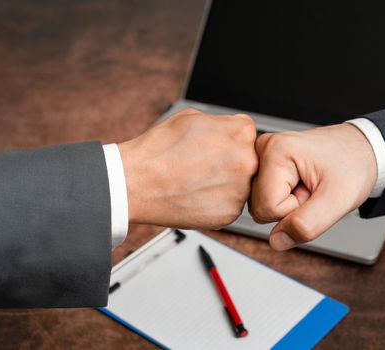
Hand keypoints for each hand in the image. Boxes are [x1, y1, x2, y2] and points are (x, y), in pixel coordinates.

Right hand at [119, 108, 257, 228]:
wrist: (136, 183)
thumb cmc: (159, 150)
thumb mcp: (193, 117)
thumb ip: (222, 123)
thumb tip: (233, 127)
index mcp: (241, 132)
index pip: (248, 135)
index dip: (229, 140)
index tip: (215, 147)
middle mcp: (247, 161)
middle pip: (249, 160)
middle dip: (230, 162)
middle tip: (203, 165)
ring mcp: (241, 189)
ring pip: (241, 185)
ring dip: (225, 184)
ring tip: (196, 180)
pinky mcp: (230, 213)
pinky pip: (231, 205)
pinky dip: (217, 202)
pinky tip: (197, 195)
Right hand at [250, 123, 376, 250]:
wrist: (361, 151)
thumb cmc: (353, 166)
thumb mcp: (338, 200)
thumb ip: (307, 224)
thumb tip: (276, 241)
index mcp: (276, 150)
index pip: (267, 209)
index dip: (295, 210)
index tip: (314, 192)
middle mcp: (263, 149)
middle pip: (259, 207)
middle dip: (290, 207)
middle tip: (313, 188)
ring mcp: (262, 155)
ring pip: (260, 205)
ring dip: (287, 204)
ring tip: (308, 185)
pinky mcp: (264, 163)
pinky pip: (263, 198)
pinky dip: (283, 198)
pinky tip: (299, 184)